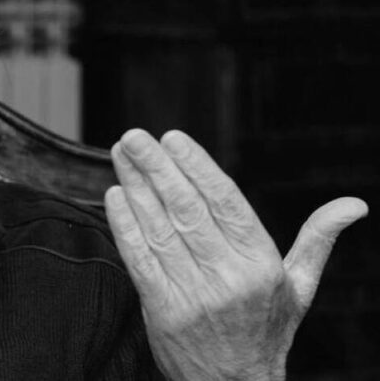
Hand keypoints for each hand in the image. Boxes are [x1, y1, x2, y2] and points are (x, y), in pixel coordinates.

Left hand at [103, 129, 367, 380]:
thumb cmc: (267, 329)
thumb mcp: (300, 286)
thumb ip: (317, 240)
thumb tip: (354, 205)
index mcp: (261, 264)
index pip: (226, 202)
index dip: (197, 166)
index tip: (174, 138)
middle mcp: (228, 277)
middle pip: (187, 210)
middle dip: (157, 168)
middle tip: (134, 137)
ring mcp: (193, 295)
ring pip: (159, 230)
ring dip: (136, 189)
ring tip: (121, 156)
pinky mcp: (163, 310)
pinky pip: (140, 260)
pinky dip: (125, 226)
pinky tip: (114, 197)